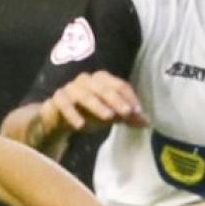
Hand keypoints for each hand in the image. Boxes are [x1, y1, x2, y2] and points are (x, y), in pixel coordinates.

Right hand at [34, 71, 148, 146]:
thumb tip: (148, 122)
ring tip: (108, 117)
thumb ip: (127, 117)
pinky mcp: (57, 99)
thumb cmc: (87, 113)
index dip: (129, 97)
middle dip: (116, 100)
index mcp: (102, 80)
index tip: (138, 112)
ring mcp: (70, 88)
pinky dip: (72, 114)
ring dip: (97, 105)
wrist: (58, 118)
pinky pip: (64, 104)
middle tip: (127, 113)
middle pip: (103, 87)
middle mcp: (86, 80)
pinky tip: (80, 126)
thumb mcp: (109, 116)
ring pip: (84, 94)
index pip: (119, 85)